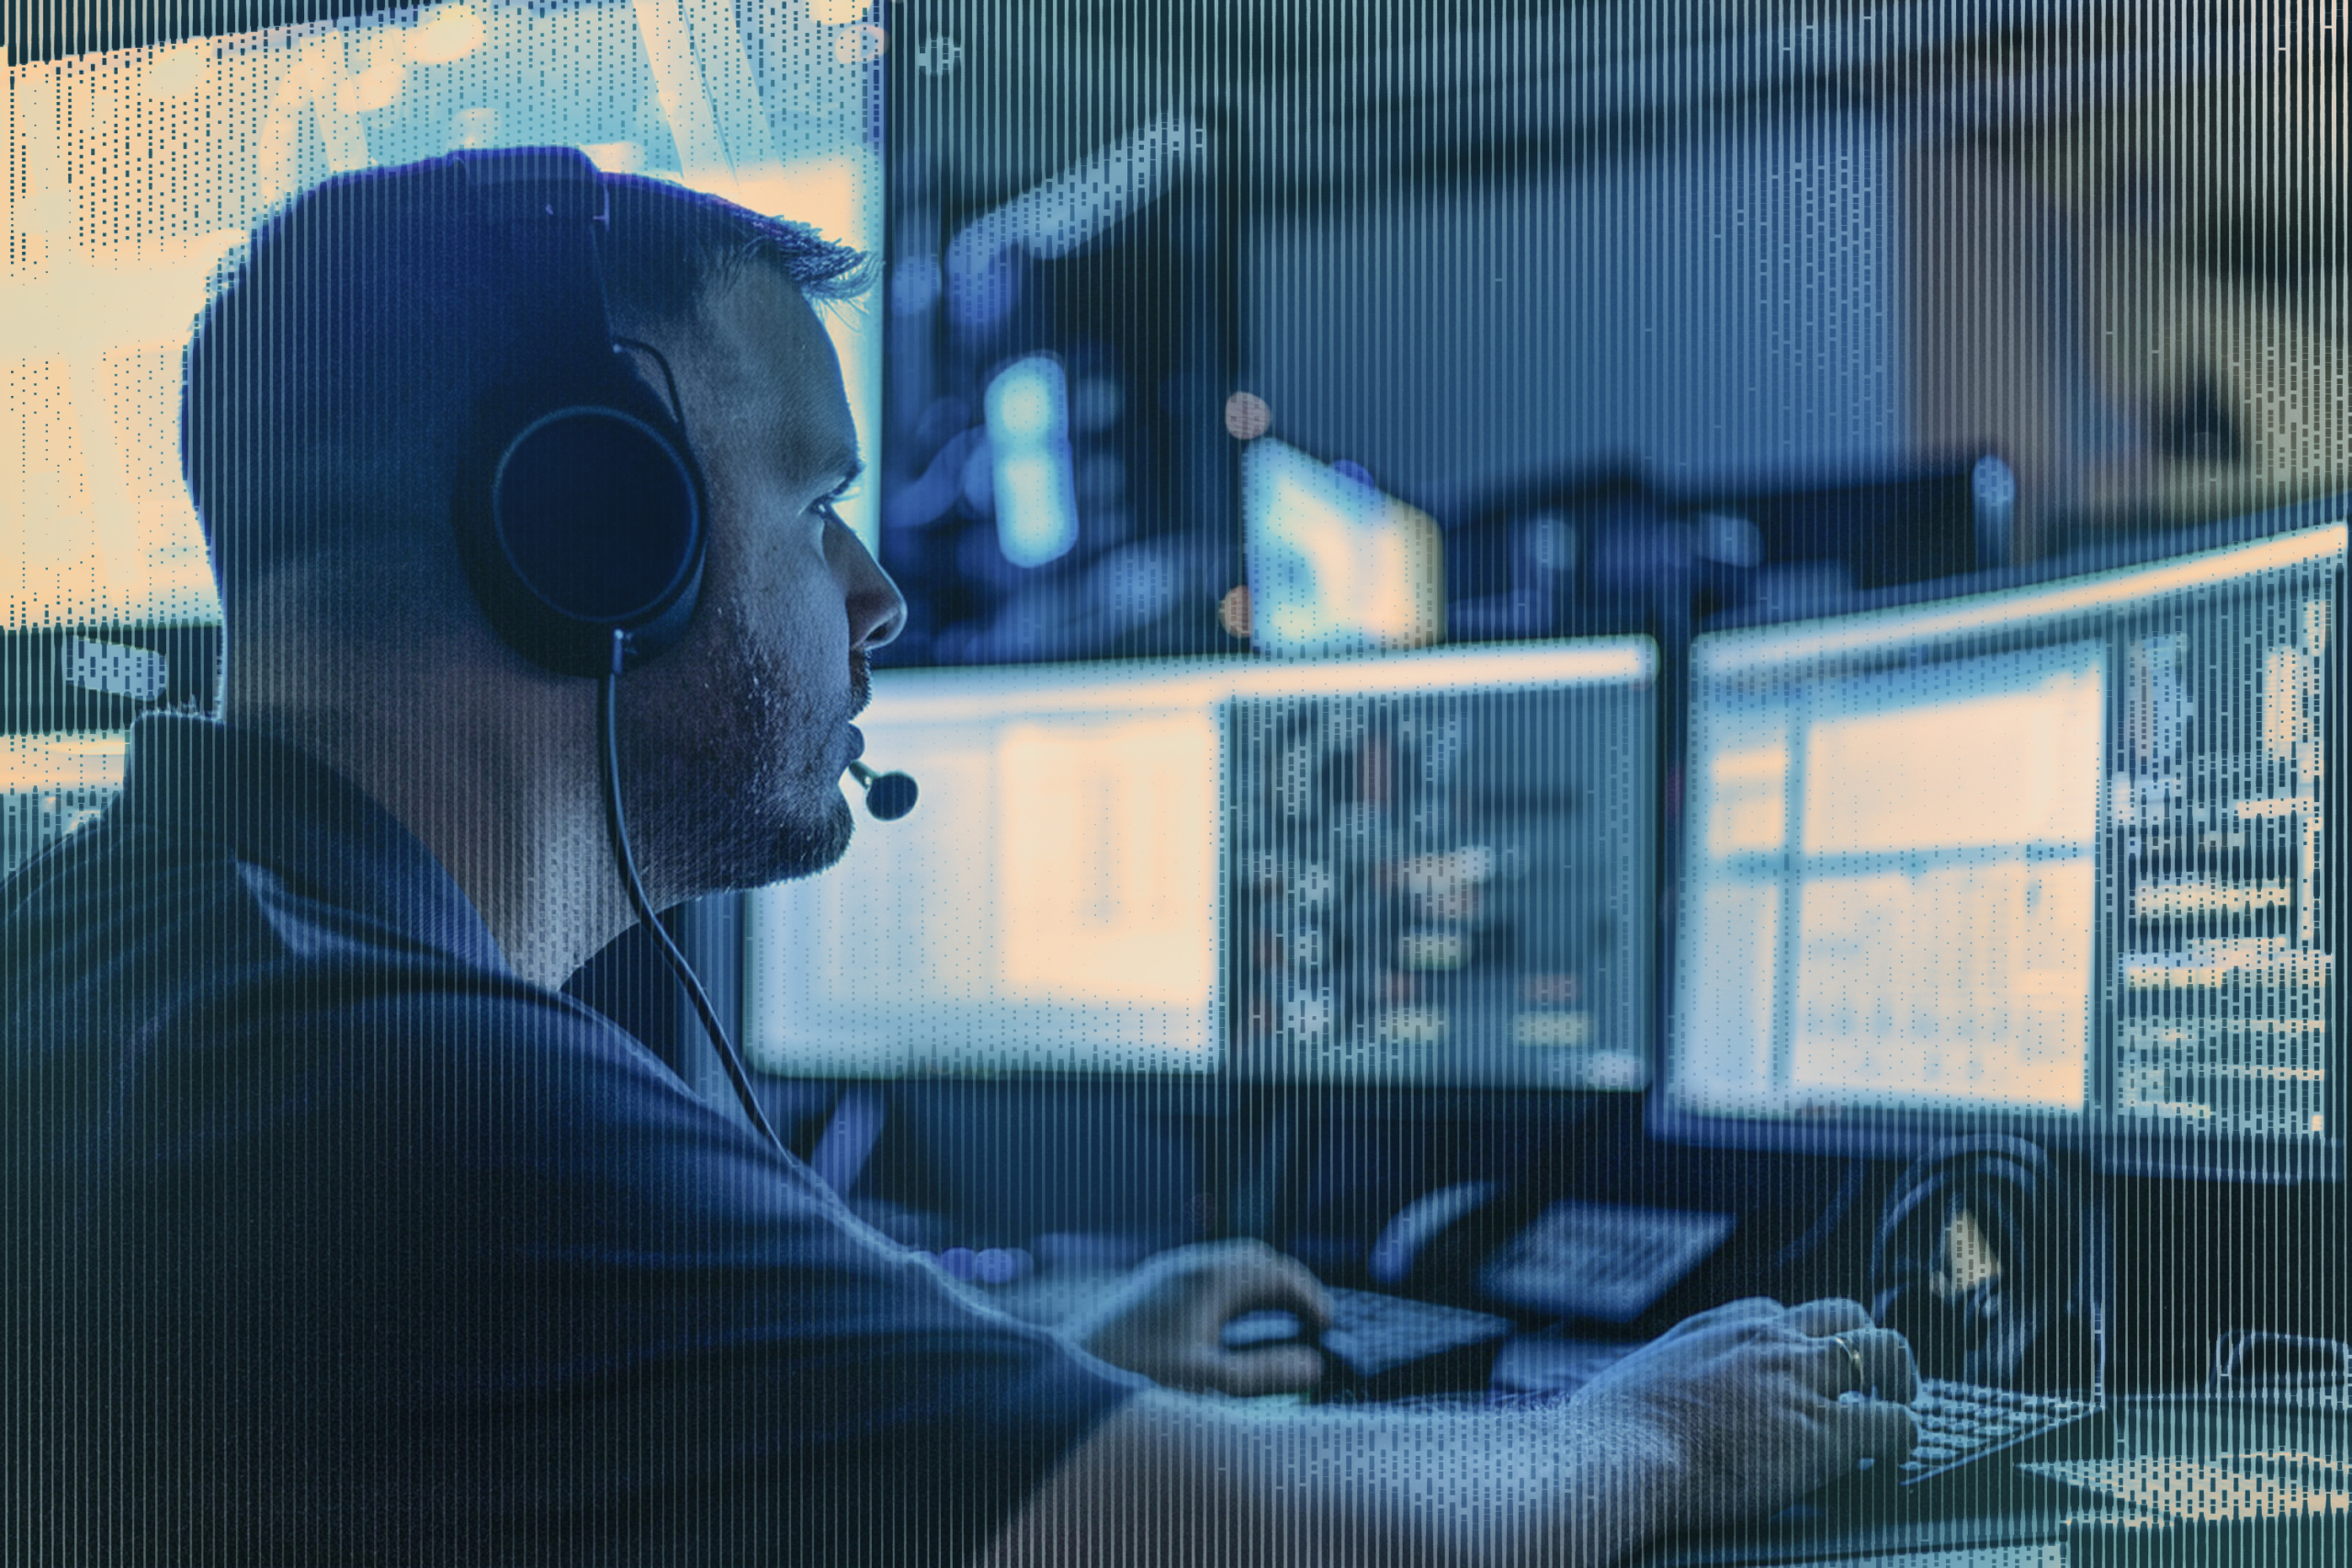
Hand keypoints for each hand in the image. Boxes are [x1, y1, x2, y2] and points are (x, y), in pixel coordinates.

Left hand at [1061, 1239, 1333, 1396]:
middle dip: (1286, 1284)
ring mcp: (1166, 1274)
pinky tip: (1227, 1330)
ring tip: (1276, 1325)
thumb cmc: (1132, 1375)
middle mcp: (1188, 1266)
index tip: (1327, 1325)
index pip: (1276, 1270)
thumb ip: (1263, 1374)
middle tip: (1309, 1320)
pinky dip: (1231, 1294)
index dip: (1308, 1295)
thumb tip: (1313, 1366)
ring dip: (1257, 1288)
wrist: (1061, 1374)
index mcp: (1208, 1279)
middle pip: (1253, 1259)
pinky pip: (1205, 1277)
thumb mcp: (1205, 1381)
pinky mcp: (1150, 1289)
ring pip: (1226, 1266)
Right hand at [1565, 1297, 1917, 1531]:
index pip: (1782, 1313)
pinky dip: (1905, 1436)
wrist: (1617, 1459)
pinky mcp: (1825, 1433)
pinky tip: (1896, 1456)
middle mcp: (1767, 1341)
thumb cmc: (1610, 1434)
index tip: (1804, 1370)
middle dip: (1865, 1344)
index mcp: (1720, 1327)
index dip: (1801, 1343)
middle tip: (1874, 1381)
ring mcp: (1800, 1381)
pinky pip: (1894, 1423)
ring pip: (1886, 1350)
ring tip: (1903, 1406)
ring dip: (1900, 1378)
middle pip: (1845, 1315)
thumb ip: (1664, 1380)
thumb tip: (1644, 1403)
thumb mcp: (1636, 1381)